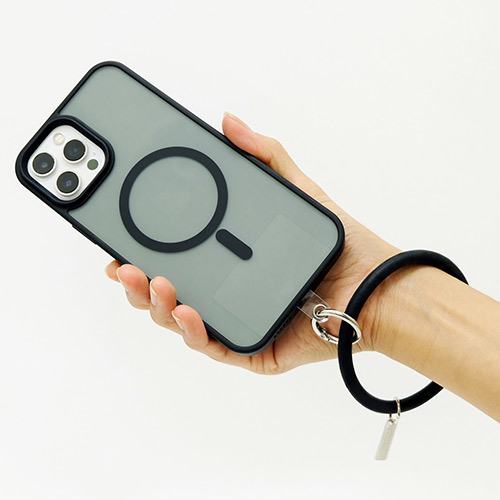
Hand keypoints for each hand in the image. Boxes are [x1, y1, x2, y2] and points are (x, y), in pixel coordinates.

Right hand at [106, 113, 398, 373]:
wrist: (375, 284)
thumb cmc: (338, 244)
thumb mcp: (295, 190)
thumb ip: (263, 155)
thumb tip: (228, 121)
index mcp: (228, 263)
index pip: (176, 260)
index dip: (142, 255)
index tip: (119, 244)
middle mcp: (227, 294)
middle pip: (168, 294)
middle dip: (137, 284)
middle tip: (124, 266)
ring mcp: (238, 322)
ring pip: (181, 323)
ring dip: (156, 305)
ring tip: (151, 283)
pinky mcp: (255, 349)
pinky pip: (215, 346)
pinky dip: (194, 332)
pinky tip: (185, 311)